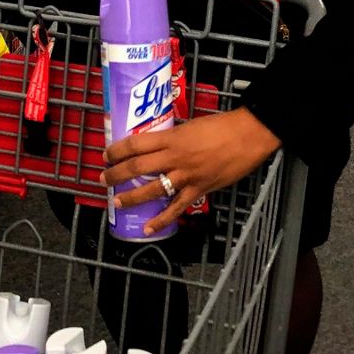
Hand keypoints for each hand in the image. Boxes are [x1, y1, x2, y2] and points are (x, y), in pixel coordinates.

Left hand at [101, 107, 280, 235]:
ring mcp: (186, 176)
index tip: (106, 155)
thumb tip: (161, 145)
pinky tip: (149, 227)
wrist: (249, 135)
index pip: (136, 144)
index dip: (117, 151)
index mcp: (172, 138)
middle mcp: (175, 157)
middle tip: (103, 179)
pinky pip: (176, 208)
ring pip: (152, 189)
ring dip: (131, 197)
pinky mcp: (199, 190)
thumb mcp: (191, 126)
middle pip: (137, 167)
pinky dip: (162, 219)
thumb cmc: (223, 126)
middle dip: (116, 175)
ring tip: (117, 201)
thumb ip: (175, 138)